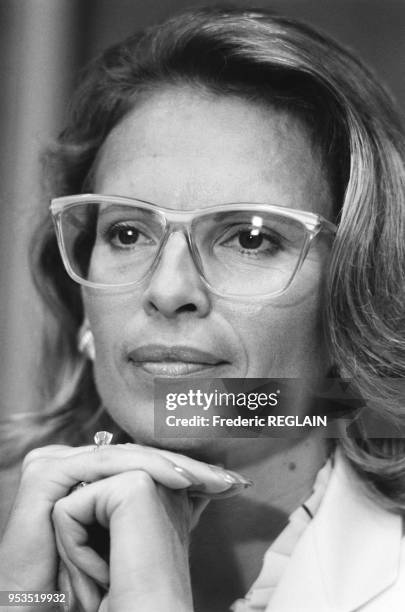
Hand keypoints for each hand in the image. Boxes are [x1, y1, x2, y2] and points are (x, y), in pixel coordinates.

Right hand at [0, 443, 251, 608]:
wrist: (44, 603)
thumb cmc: (86, 579)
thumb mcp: (130, 538)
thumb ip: (153, 507)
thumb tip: (201, 494)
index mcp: (93, 472)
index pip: (148, 463)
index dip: (189, 471)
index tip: (231, 484)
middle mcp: (77, 463)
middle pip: (142, 456)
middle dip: (190, 468)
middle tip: (232, 480)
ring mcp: (60, 462)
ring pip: (128, 456)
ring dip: (175, 466)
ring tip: (210, 479)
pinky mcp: (48, 472)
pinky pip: (105, 464)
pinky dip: (144, 469)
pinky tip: (178, 479)